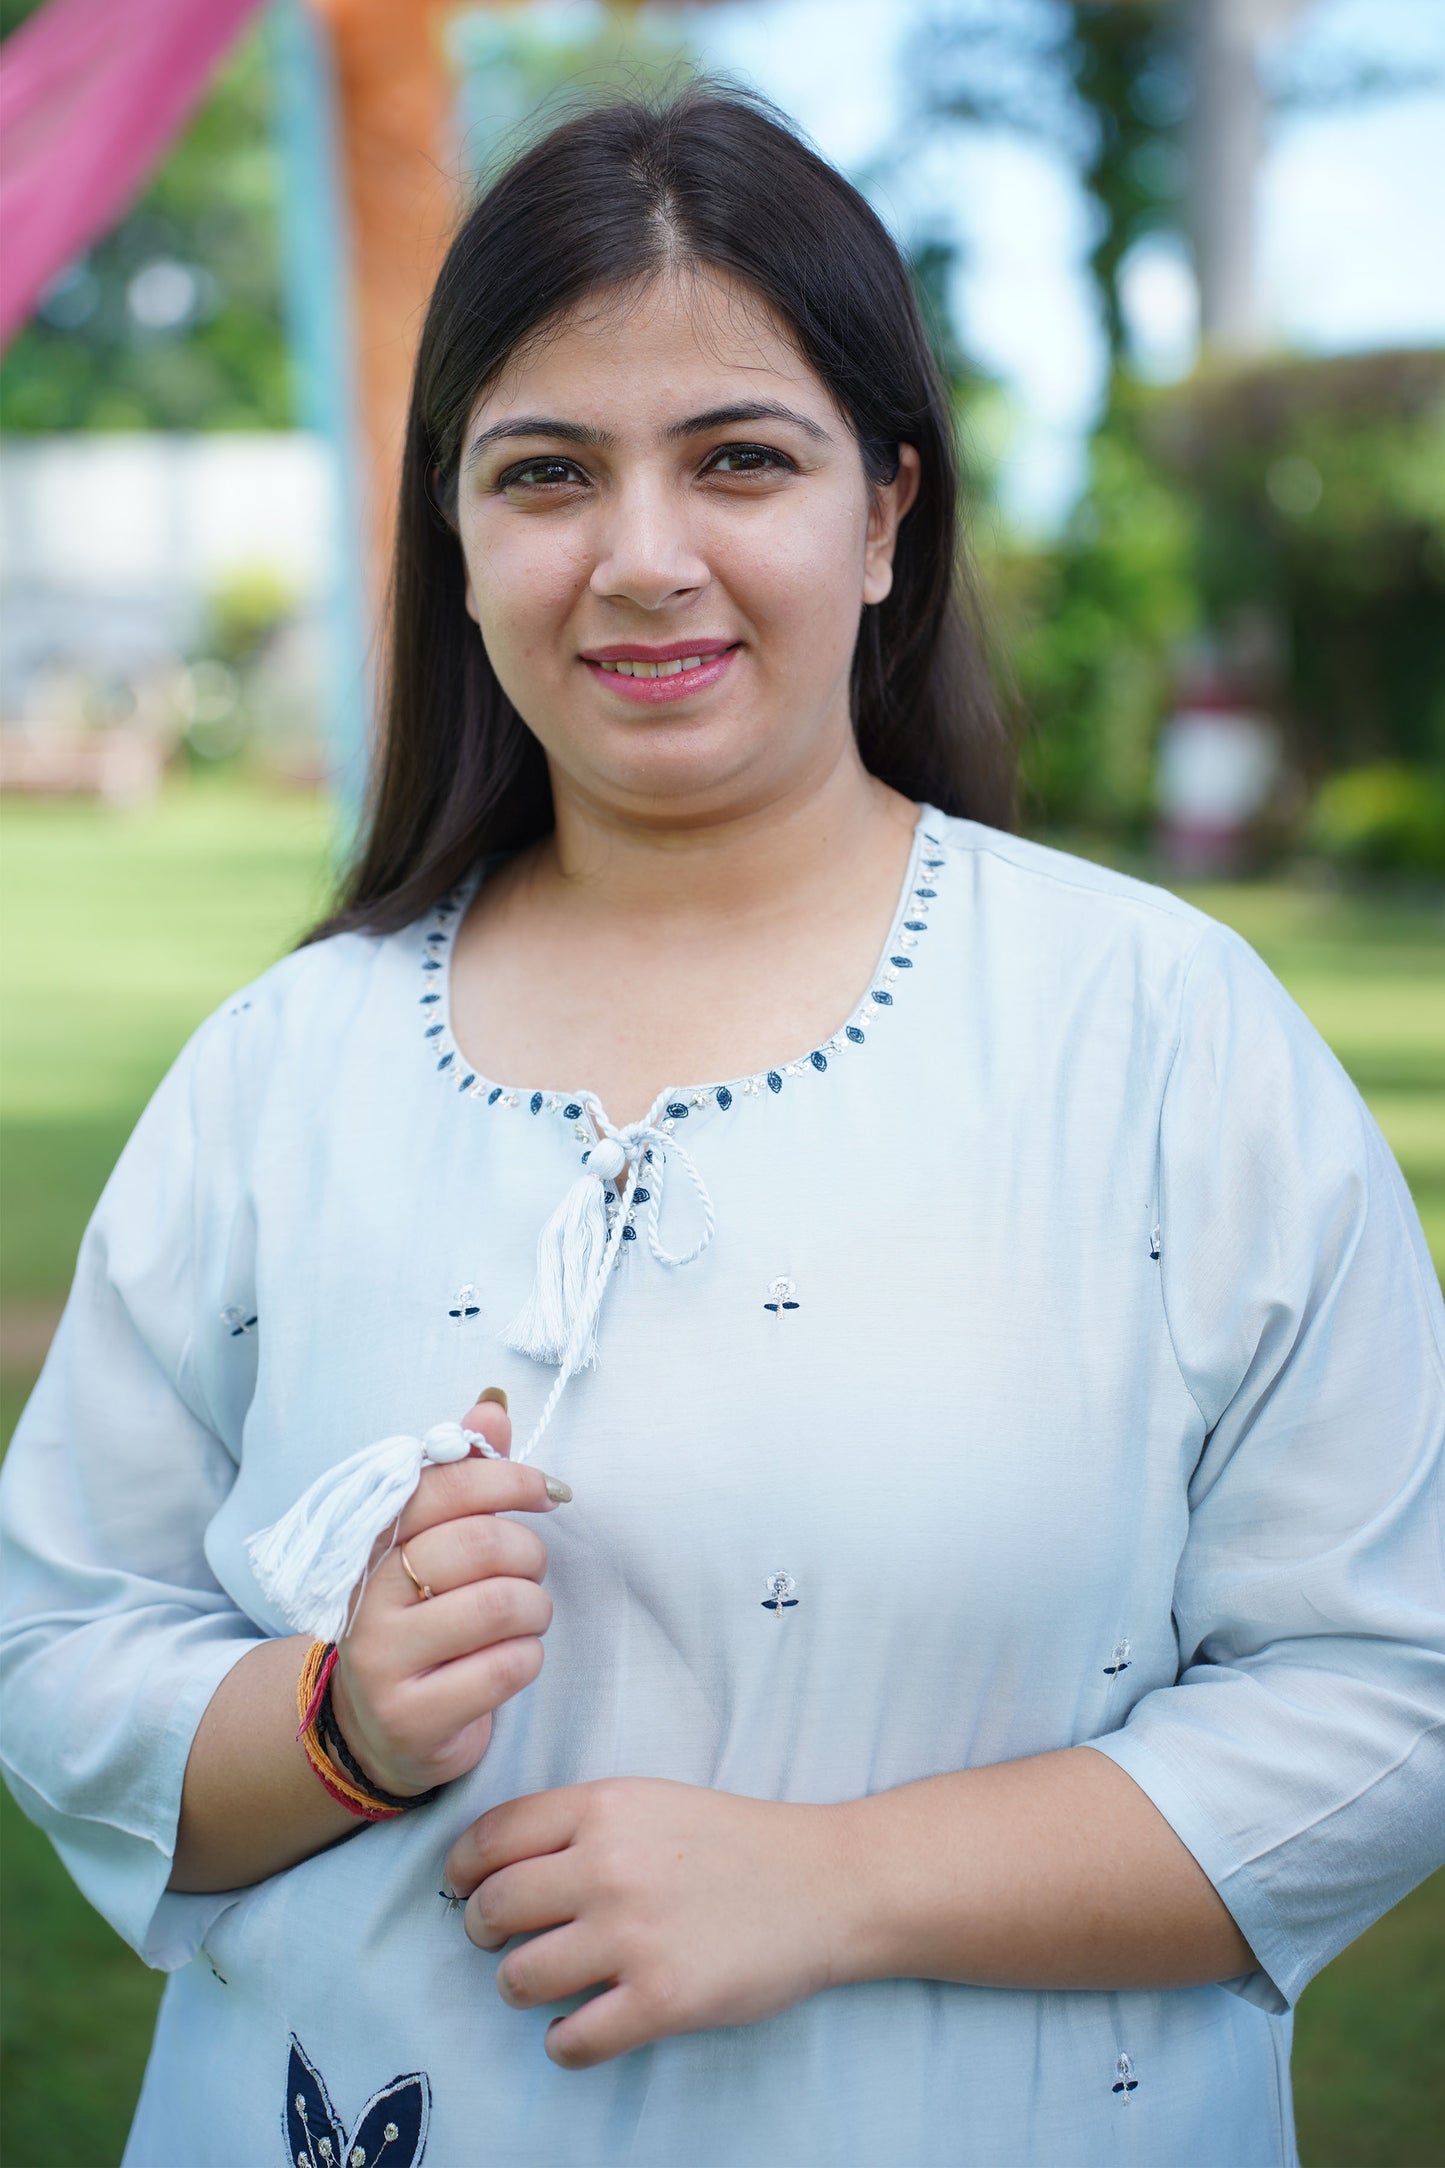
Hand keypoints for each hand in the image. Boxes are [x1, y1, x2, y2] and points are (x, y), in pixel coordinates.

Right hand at [329, 1394, 562, 1799]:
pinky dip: (528, 1657)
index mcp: (370, 1543)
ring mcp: (382, 1663)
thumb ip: (464, 1475)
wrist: (381, 1729)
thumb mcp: (436, 1544)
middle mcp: (366, 1599)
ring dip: (535, 1608)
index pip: (438, 1487)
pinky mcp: (412, 1719)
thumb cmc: (424, 1618)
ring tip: (524, 1616)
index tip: (547, 1491)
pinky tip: (510, 1659)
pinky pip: (506, 1668)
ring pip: (500, 1605)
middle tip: (530, 1570)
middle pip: (478, 1545)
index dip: (505, 1478)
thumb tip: (492, 1403)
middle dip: (528, 1553)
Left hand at [443, 1776, 853, 2068]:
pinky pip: (571, 2041)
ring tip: (548, 1984)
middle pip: (494, 1909)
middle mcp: (607, 1867)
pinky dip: (564, 2041)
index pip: (492, 1836)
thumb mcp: (651, 1801)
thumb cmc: (734, 1842)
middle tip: (501, 1941)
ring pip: (519, 1979)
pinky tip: (582, 2025)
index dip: (464, 1868)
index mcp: (603, 1808)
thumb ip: (580, 1825)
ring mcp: (632, 1937)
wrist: (824, 1884)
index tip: (464, 1888)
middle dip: (484, 1931)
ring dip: (521, 1987)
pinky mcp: (660, 2000)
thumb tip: (499, 1864)